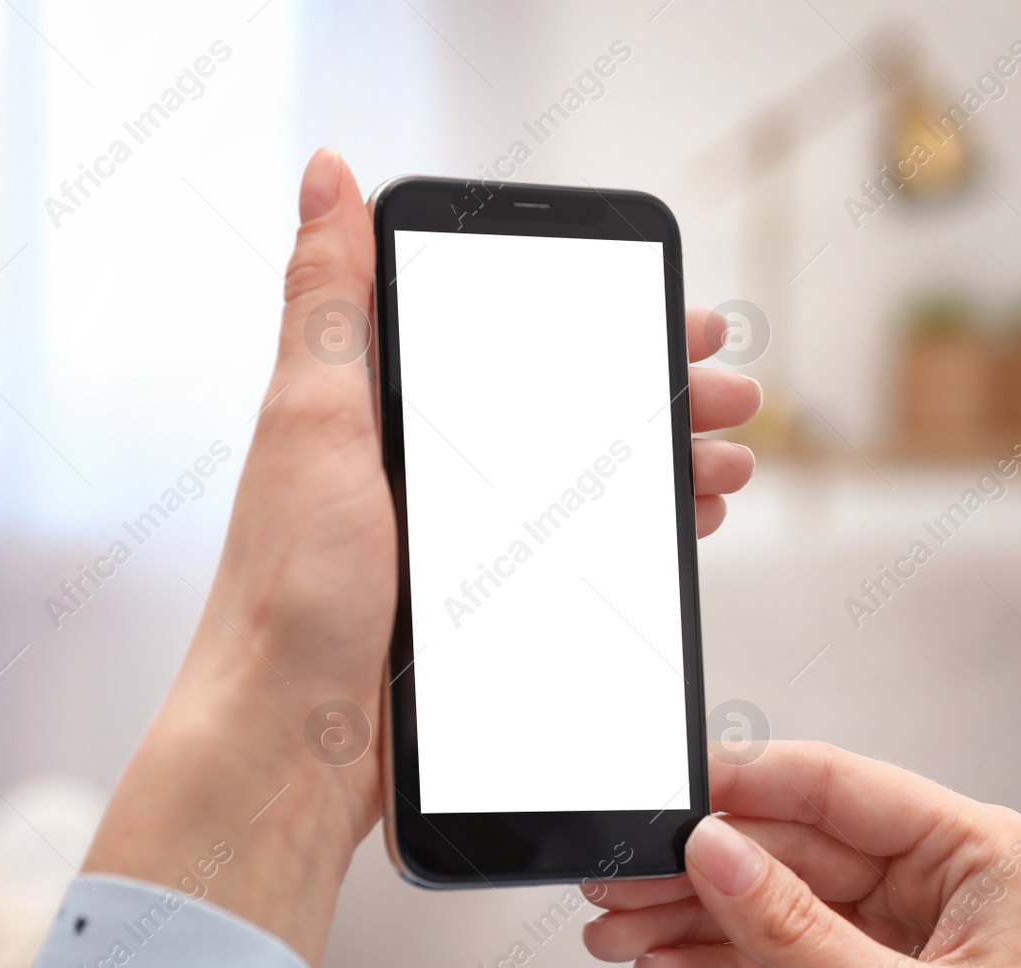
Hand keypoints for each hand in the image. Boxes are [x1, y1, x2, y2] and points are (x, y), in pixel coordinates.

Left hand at [82, 148, 763, 967]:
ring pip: (585, 480)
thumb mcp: (312, 423)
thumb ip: (329, 302)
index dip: (605, 323)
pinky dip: (635, 531)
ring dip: (666, 463)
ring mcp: (458, 539)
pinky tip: (681, 525)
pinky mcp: (479, 605)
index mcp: (386, 411)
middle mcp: (427, 467)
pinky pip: (578, 551)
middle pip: (569, 409)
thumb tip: (324, 172)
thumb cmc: (286, 591)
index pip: (518, 339)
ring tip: (731, 460)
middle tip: (734, 394)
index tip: (677, 314)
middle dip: (661, 396)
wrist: (286, 742)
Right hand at [583, 743, 1020, 967]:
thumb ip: (802, 933)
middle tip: (619, 878)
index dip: (742, 783)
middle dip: (695, 871)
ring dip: (689, 921)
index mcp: (971, 850)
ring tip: (618, 929)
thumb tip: (718, 854)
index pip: (834, 786)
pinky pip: (775, 960)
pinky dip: (715, 966)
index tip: (668, 795)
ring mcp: (893, 934)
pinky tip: (665, 964)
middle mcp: (930, 879)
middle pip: (784, 848)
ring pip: (768, 905)